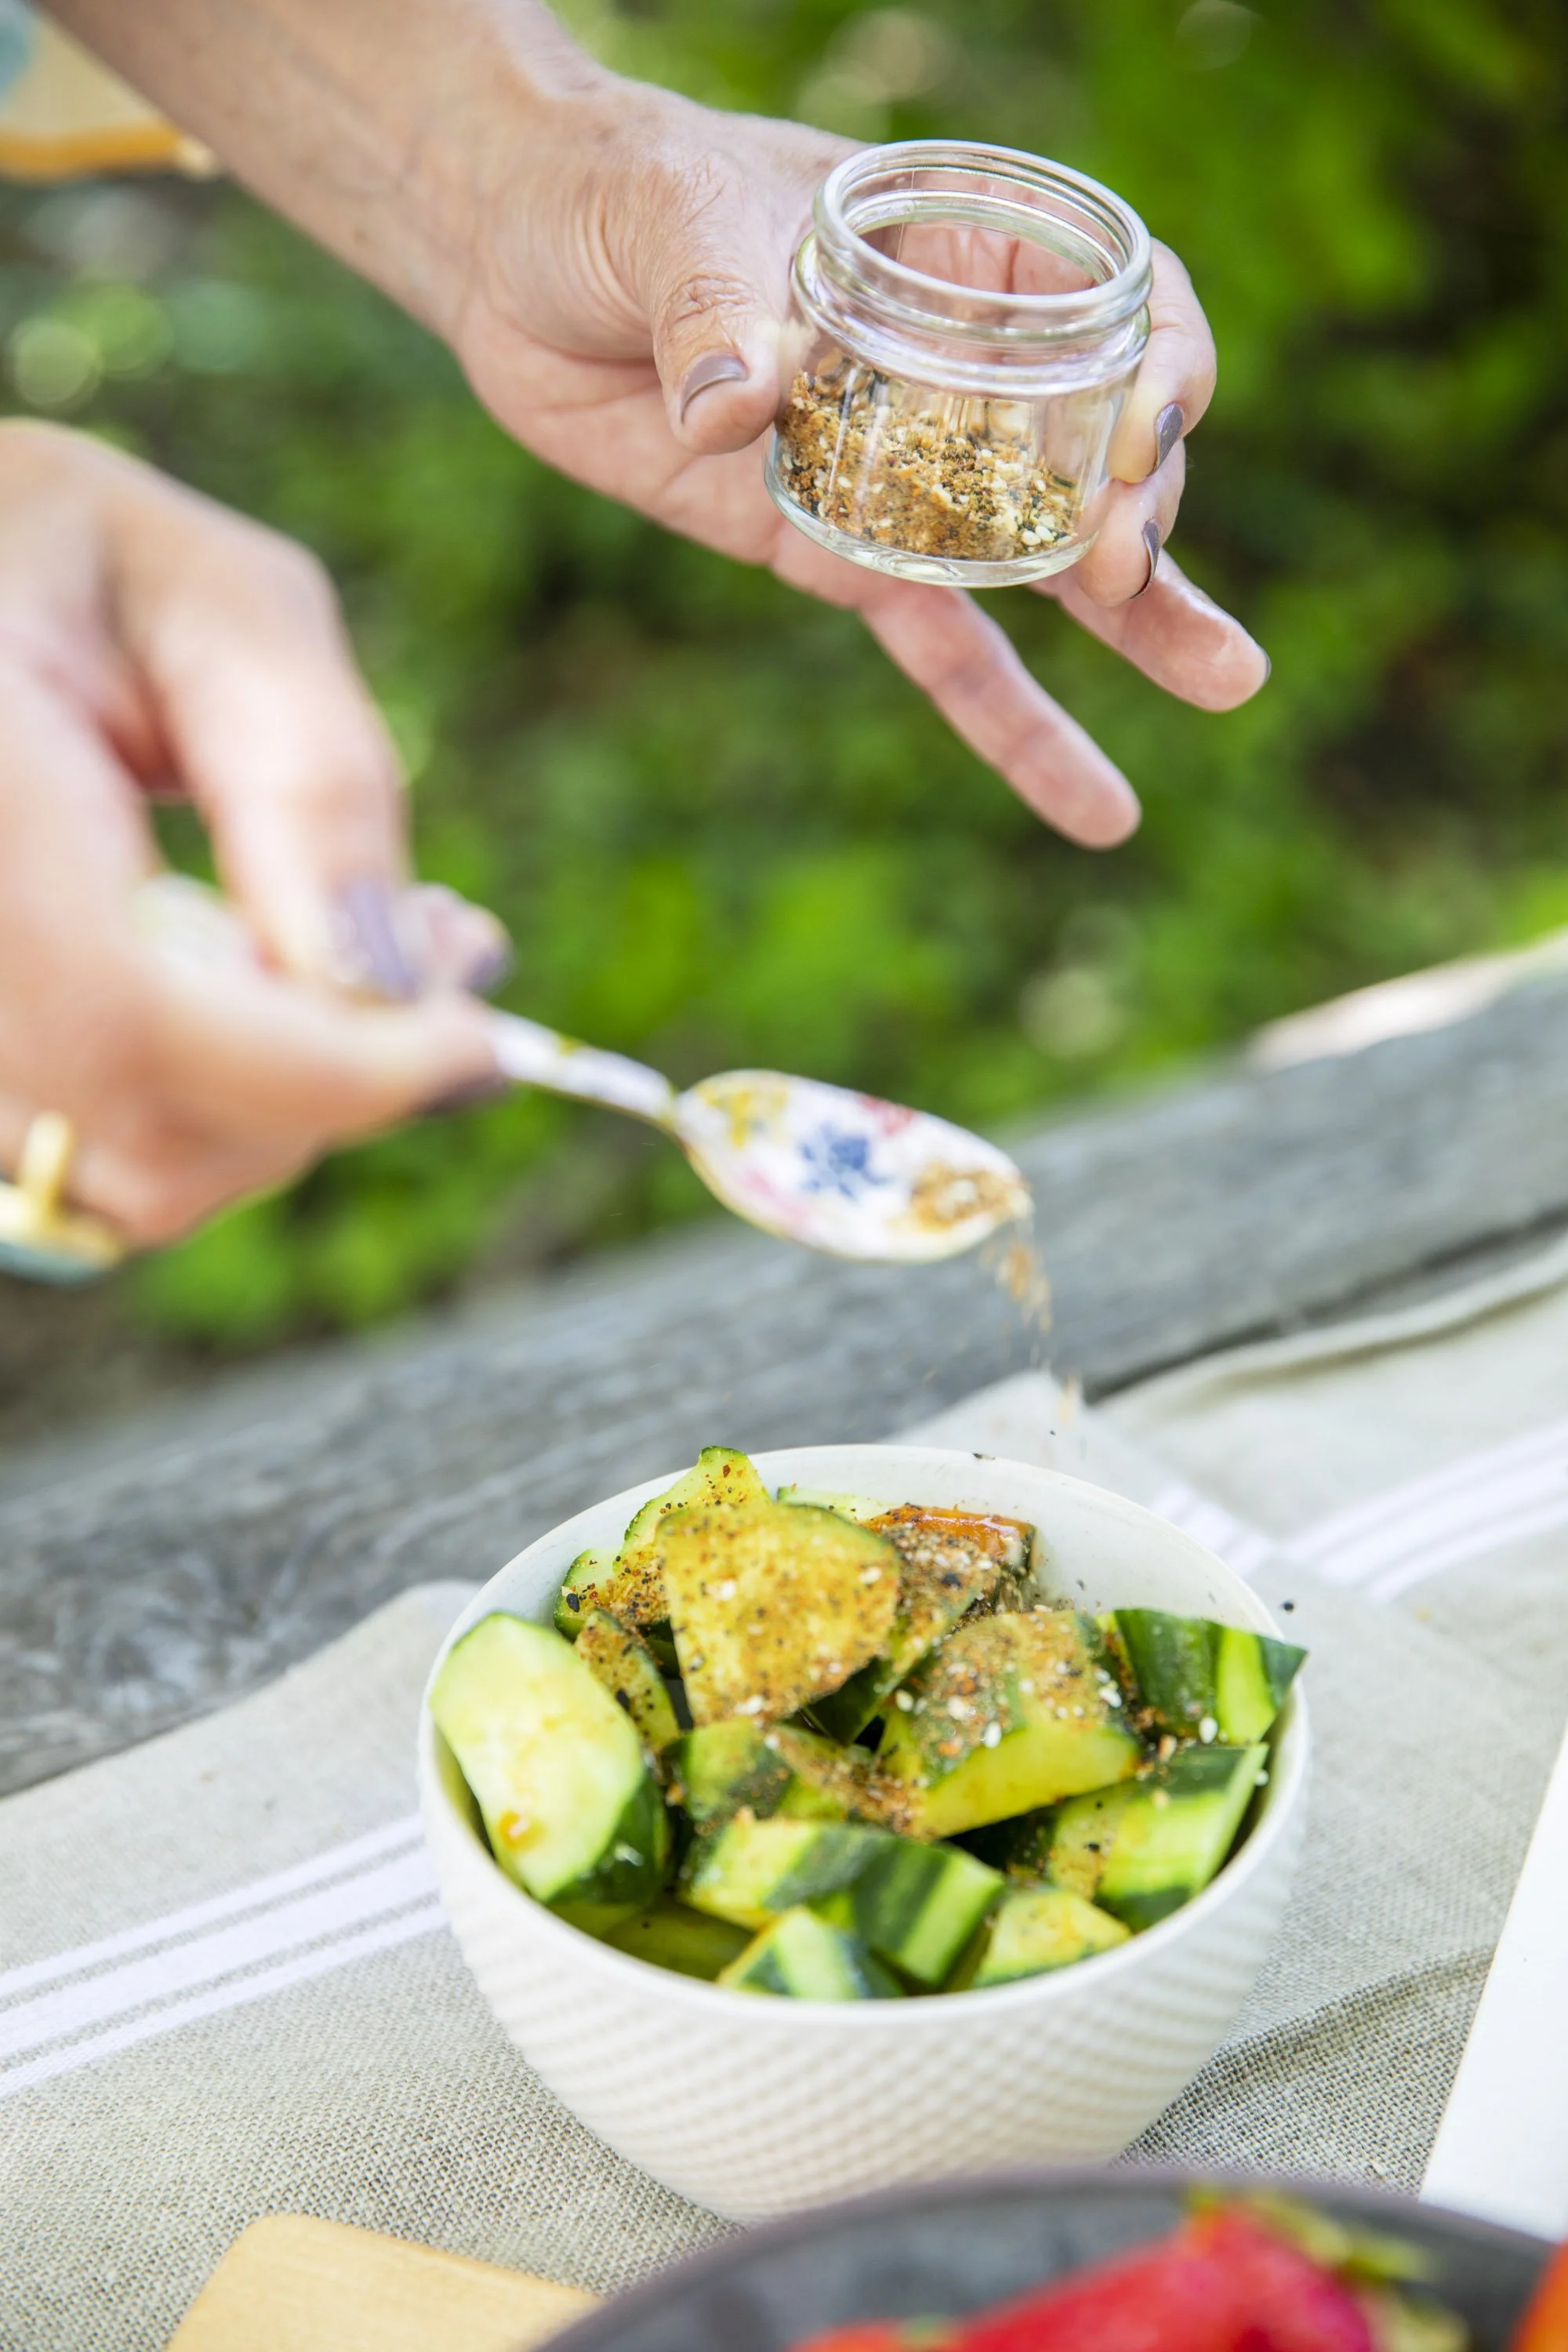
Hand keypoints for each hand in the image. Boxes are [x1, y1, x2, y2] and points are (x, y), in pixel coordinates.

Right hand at [0, 424, 504, 1247]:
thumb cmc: (81, 559)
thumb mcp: (225, 605)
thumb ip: (313, 789)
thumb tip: (401, 993)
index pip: (133, 1012)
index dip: (327, 1068)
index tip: (478, 1038)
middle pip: (141, 1137)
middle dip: (336, 1085)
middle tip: (444, 946)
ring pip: (126, 1178)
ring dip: (293, 1106)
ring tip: (372, 950)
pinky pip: (104, 1159)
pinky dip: (228, 1110)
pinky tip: (281, 994)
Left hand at [454, 80, 1266, 849]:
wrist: (522, 269)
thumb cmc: (611, 197)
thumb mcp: (665, 220)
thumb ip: (712, 311)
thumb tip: (736, 407)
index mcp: (962, 256)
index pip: (1115, 299)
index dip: (1156, 362)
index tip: (1141, 432)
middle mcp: (965, 371)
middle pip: (1100, 445)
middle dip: (1138, 510)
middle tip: (1125, 570)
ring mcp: (913, 475)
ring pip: (1053, 563)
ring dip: (1145, 625)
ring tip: (1230, 684)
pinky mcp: (846, 559)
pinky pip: (946, 651)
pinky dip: (1014, 727)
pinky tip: (1094, 804)